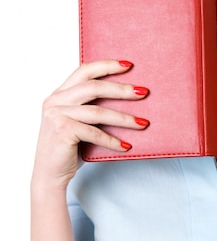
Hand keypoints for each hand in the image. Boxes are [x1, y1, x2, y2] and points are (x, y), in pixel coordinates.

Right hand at [32, 60, 148, 190]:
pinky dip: (112, 140)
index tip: (128, 65)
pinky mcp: (62, 131)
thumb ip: (91, 107)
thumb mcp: (78, 122)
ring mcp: (56, 115)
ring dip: (124, 118)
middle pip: (94, 87)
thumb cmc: (68, 148)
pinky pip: (94, 133)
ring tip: (143, 123)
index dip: (106, 66)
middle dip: (121, 89)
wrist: (50, 175)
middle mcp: (55, 101)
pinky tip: (126, 146)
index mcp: (59, 94)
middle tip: (143, 93)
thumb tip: (128, 97)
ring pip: (98, 111)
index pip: (84, 71)